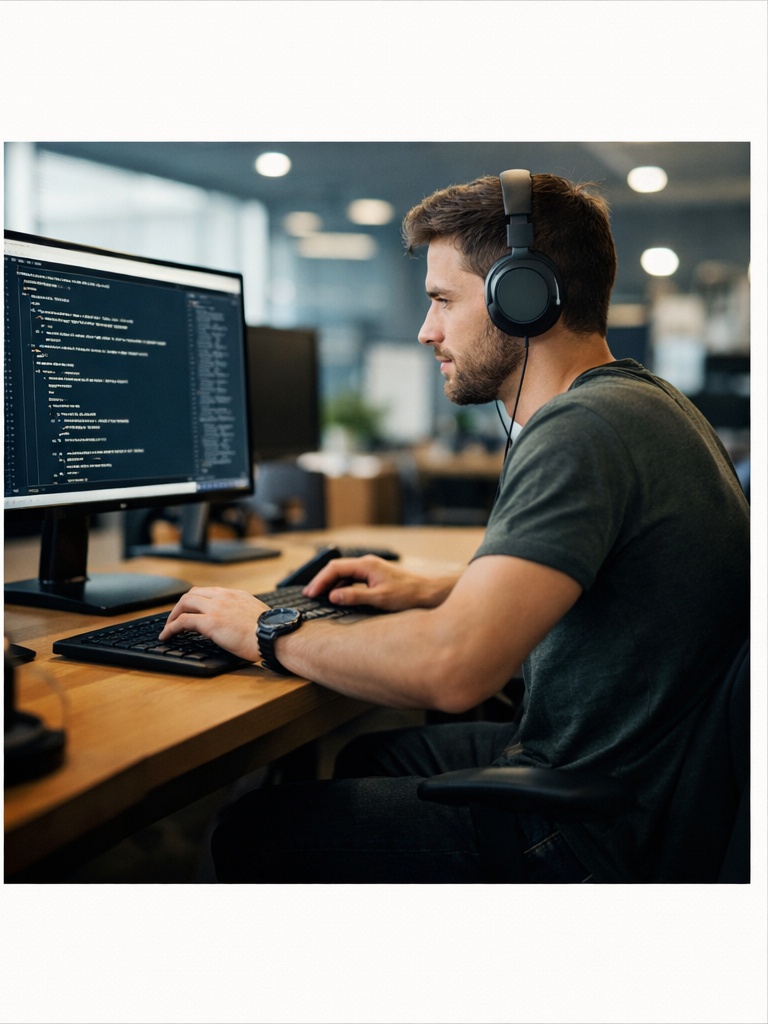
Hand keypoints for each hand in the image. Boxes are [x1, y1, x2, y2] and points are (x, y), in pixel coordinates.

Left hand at [159, 587, 266, 661]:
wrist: (274, 636)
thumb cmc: (271, 632)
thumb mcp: (258, 616)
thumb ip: (246, 614)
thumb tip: (243, 624)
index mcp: (237, 595)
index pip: (209, 592)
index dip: (196, 601)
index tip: (192, 611)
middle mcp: (224, 597)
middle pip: (193, 594)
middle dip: (181, 606)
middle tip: (176, 619)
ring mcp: (216, 607)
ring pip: (184, 603)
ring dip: (173, 615)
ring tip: (168, 628)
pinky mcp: (210, 622)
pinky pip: (183, 621)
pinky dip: (171, 627)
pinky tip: (167, 636)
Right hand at [302, 555, 458, 611]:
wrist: (429, 592)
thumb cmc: (408, 594)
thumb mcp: (380, 599)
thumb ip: (355, 597)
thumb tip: (333, 596)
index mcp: (366, 565)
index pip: (335, 568)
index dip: (320, 580)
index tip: (311, 593)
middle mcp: (367, 563)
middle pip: (337, 568)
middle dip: (321, 580)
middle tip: (309, 594)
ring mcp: (371, 569)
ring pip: (344, 572)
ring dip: (330, 583)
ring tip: (319, 596)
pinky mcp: (375, 576)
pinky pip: (352, 577)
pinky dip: (341, 585)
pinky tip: (338, 596)